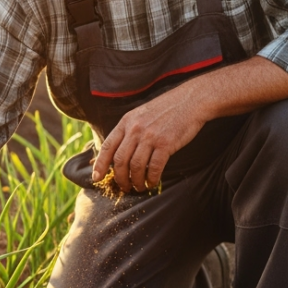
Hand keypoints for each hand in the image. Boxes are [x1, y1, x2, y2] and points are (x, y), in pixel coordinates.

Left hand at [91, 81, 207, 191]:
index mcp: (126, 122)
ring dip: (136, 181)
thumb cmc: (166, 109)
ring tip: (138, 187)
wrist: (190, 100)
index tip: (96, 178)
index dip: (100, 165)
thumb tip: (118, 152)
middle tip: (124, 187)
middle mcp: (135, 129)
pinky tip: (152, 182)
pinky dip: (152, 179)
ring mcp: (150, 136)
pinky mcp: (166, 143)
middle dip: (120, 178)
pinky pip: (155, 167)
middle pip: (120, 160)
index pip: (107, 146)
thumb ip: (129, 130)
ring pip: (136, 166)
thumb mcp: (141, 114)